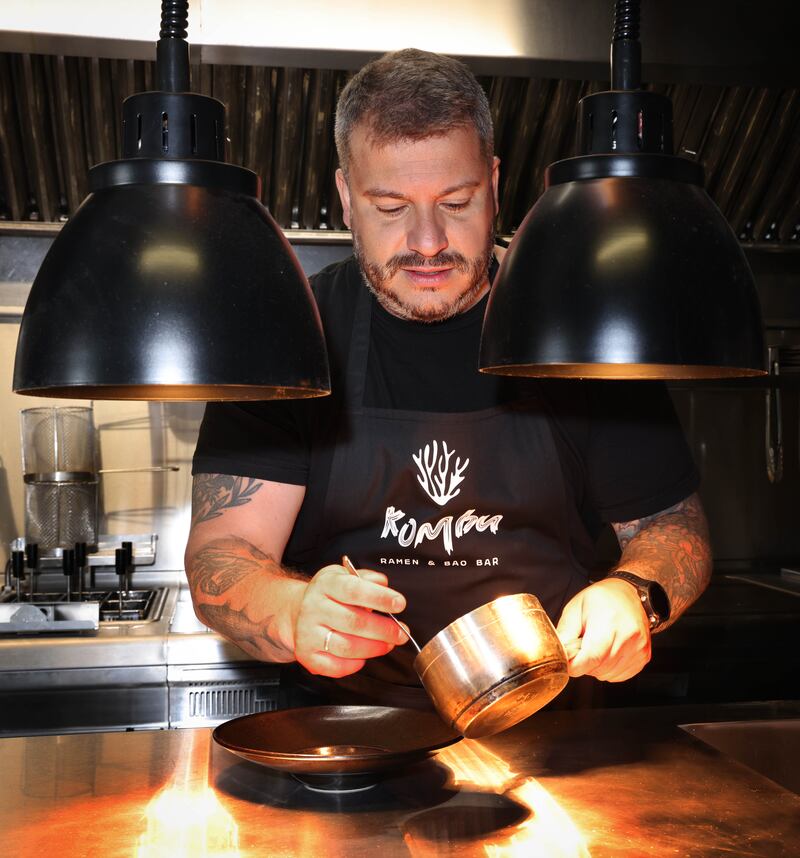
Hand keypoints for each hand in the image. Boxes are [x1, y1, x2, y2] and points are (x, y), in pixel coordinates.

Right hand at [292, 563, 407, 677]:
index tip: (399, 604)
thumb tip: (383, 584)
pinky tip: (364, 655)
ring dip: (374, 648)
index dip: (379, 598)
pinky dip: (356, 664)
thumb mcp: (343, 576)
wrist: (297, 610)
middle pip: (354, 622)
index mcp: (325, 584)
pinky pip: (337, 666)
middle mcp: (313, 608)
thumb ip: (366, 578)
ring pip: (347, 646)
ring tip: (388, 644)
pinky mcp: (306, 655)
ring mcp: (307, 633)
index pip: (353, 590)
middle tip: (401, 632)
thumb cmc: (328, 595)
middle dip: (384, 630)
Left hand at [555, 578, 651, 681]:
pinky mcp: (644, 657)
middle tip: (581, 646)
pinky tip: (607, 651)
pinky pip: (619, 676)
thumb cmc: (601, 598)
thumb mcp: (575, 608)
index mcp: (609, 623)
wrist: (629, 593)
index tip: (566, 661)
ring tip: (596, 645)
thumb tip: (556, 654)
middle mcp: (628, 638)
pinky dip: (609, 669)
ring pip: (607, 675)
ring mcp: (639, 649)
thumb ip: (564, 633)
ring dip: (596, 667)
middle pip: (598, 669)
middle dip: (583, 663)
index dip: (574, 665)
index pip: (590, 658)